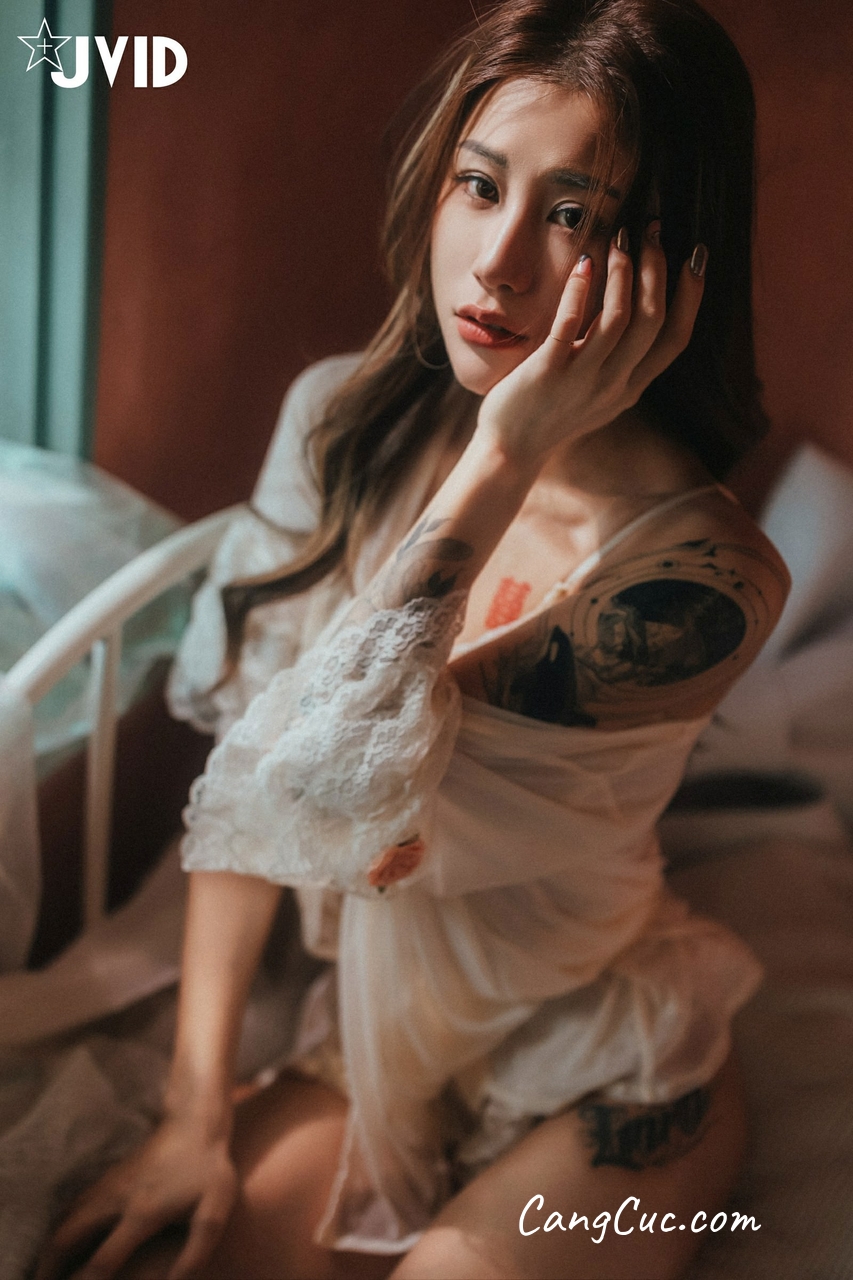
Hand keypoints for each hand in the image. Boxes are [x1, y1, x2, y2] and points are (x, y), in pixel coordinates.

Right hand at [35, 1115, 237, 1279]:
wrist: (195, 1122)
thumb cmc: (208, 1169)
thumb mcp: (213, 1210)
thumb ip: (196, 1251)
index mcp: (142, 1213)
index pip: (103, 1261)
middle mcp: (115, 1199)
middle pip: (65, 1238)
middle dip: (48, 1268)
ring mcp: (107, 1185)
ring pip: (63, 1220)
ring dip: (50, 1249)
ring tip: (47, 1272)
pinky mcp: (107, 1177)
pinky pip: (71, 1208)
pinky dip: (59, 1229)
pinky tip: (61, 1245)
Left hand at [476, 228, 706, 467]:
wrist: (510, 450)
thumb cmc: (551, 413)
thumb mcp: (598, 393)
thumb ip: (620, 362)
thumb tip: (633, 312)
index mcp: (631, 387)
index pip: (677, 338)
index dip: (692, 294)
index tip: (696, 255)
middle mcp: (614, 385)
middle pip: (653, 320)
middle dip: (657, 270)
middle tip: (652, 232)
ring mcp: (582, 380)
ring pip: (618, 319)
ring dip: (623, 274)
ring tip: (619, 241)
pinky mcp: (548, 373)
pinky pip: (570, 325)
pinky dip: (580, 291)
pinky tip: (583, 264)